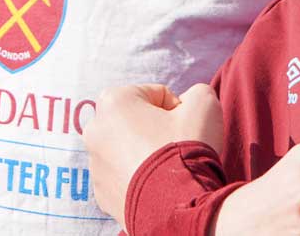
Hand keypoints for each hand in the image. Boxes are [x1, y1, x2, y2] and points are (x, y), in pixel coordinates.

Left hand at [85, 83, 222, 223]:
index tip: (185, 128)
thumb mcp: (204, 104)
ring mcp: (95, 164)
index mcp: (113, 101)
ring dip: (145, 155)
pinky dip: (138, 179)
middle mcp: (95, 130)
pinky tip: (156, 187)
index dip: (178, 110)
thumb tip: (191, 101)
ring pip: (127, 150)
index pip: (156, 96)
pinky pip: (123, 178)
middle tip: (176, 147)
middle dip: (156, 131)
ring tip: (166, 170)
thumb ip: (197, 92)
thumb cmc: (187, 149)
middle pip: (136, 122)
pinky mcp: (101, 193)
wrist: (178, 207)